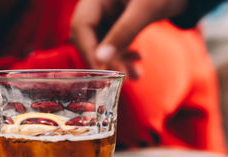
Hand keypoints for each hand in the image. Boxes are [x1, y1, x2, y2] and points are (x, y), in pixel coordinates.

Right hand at [70, 0, 187, 77]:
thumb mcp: (146, 9)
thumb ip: (124, 32)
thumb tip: (101, 60)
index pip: (81, 26)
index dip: (88, 50)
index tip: (101, 72)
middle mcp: (100, 4)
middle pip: (90, 37)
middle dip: (105, 60)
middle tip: (120, 78)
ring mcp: (110, 13)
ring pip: (104, 43)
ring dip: (118, 62)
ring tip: (135, 76)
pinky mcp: (121, 21)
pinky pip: (116, 42)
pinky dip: (126, 55)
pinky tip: (139, 61)